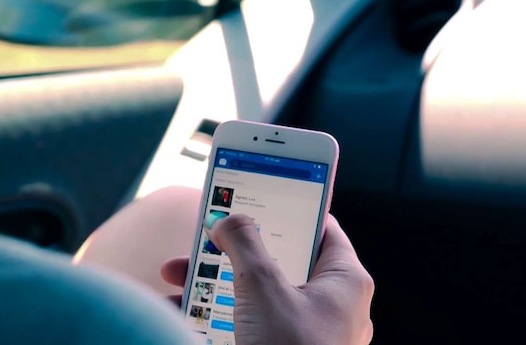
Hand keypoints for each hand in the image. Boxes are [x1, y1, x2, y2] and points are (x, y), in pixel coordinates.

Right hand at [161, 214, 373, 344]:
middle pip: (282, 260)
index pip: (321, 226)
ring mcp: (309, 333)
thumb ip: (243, 242)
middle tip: (208, 237)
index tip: (257, 194)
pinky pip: (252, 323)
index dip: (288, 207)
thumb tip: (228, 219)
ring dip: (219, 282)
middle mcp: (333, 305)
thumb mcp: (262, 286)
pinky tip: (183, 310)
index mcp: (345, 281)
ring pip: (262, 293)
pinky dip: (220, 314)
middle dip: (236, 249)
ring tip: (181, 274)